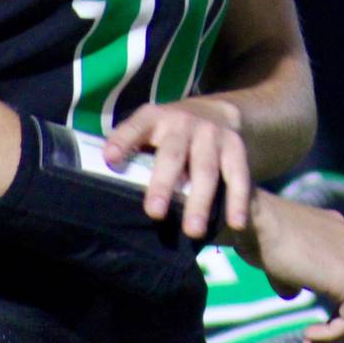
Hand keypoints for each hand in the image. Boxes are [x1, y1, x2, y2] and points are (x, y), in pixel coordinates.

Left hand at [103, 97, 251, 238]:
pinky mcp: (235, 148)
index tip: (110, 159)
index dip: (123, 140)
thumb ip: (131, 149)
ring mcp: (212, 135)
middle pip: (172, 154)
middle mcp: (183, 122)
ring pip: (205, 169)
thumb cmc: (170, 133)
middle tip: (155, 212)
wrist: (216, 111)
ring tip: (193, 231)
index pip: (136, 127)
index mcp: (155, 118)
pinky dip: (237, 200)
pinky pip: (238, 175)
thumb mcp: (150, 130)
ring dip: (199, 200)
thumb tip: (104, 180)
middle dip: (163, 183)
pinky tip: (236, 223)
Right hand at [225, 189, 343, 342]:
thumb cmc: (259, 235)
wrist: (255, 221)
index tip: (309, 323)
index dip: (334, 304)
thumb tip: (295, 292)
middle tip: (311, 338)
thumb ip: (296, 274)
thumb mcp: (283, 256)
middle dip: (337, 320)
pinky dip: (332, 334)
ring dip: (335, 332)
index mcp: (340, 231)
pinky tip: (308, 335)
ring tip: (309, 341)